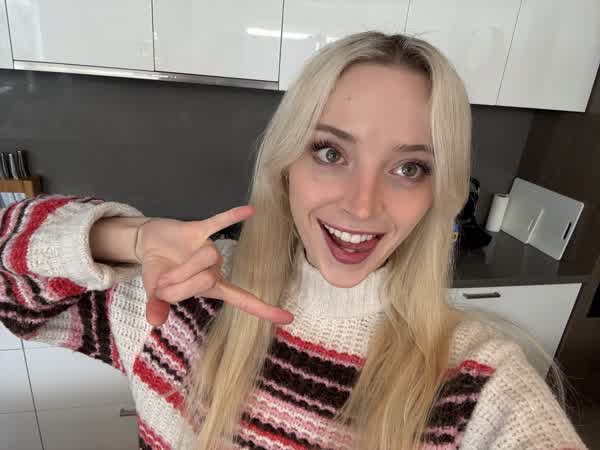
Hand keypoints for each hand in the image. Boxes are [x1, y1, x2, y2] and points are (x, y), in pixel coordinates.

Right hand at [136, 205, 293, 326]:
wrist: (147, 244)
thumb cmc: (158, 270)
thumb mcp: (155, 293)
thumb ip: (158, 305)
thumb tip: (154, 321)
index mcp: (211, 288)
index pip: (242, 301)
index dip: (264, 310)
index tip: (289, 318)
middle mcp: (215, 269)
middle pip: (209, 279)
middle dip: (183, 281)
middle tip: (164, 282)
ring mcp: (208, 249)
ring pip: (207, 257)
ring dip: (183, 266)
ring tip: (166, 267)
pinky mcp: (199, 230)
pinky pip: (218, 223)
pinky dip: (232, 217)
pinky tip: (250, 210)